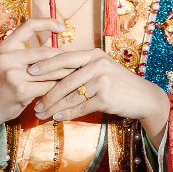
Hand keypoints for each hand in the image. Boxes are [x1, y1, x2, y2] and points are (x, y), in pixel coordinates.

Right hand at [0, 17, 65, 130]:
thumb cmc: (3, 82)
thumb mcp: (10, 60)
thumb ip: (30, 50)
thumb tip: (55, 37)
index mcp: (6, 46)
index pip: (29, 25)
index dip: (48, 23)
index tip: (62, 27)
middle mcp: (8, 57)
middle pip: (46, 52)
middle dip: (63, 58)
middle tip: (76, 60)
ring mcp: (14, 74)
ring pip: (49, 71)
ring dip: (65, 73)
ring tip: (76, 72)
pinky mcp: (21, 90)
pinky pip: (48, 86)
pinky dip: (58, 87)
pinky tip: (64, 88)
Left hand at [24, 46, 170, 145]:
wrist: (143, 97)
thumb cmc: (118, 84)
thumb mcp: (101, 70)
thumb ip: (80, 70)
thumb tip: (53, 76)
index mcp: (93, 54)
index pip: (64, 58)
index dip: (45, 65)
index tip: (28, 71)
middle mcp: (98, 64)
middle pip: (64, 79)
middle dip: (46, 93)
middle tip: (33, 102)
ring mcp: (102, 80)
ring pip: (70, 96)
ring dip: (54, 106)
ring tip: (41, 113)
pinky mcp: (106, 97)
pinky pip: (81, 107)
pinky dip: (67, 113)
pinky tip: (57, 117)